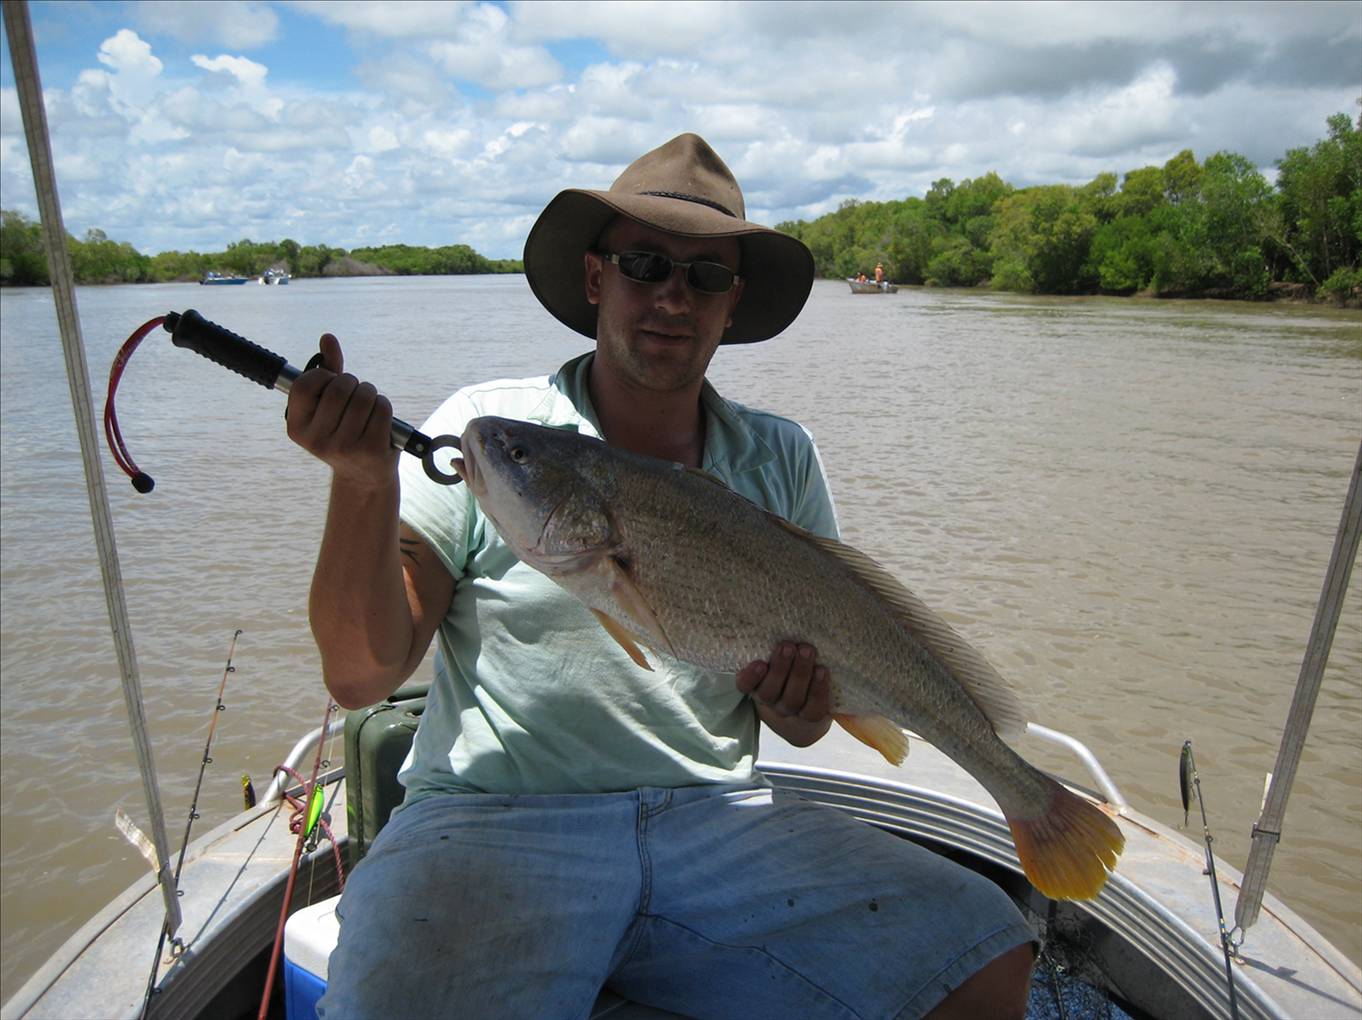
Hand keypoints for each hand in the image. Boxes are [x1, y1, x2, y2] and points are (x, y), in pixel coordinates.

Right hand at [285, 334, 398, 486]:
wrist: (364, 476)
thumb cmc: (345, 432)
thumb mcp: (328, 407)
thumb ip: (327, 372)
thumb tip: (328, 338)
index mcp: (298, 428)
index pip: (305, 385)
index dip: (323, 375)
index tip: (332, 381)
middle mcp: (317, 441)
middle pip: (339, 387)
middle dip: (352, 382)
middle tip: (355, 392)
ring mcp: (345, 447)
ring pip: (364, 395)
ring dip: (371, 393)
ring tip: (368, 406)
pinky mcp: (371, 450)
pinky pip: (382, 409)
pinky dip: (384, 406)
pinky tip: (380, 419)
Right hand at [736, 643, 832, 746]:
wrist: (804, 710)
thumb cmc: (787, 672)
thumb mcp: (775, 660)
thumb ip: (776, 648)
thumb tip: (779, 620)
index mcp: (755, 686)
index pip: (745, 685)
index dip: (750, 676)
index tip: (760, 663)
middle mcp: (770, 701)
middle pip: (770, 691)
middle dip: (780, 667)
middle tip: (788, 646)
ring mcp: (790, 710)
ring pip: (792, 698)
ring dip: (800, 672)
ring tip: (807, 650)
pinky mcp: (811, 716)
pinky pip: (813, 708)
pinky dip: (818, 689)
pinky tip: (822, 671)